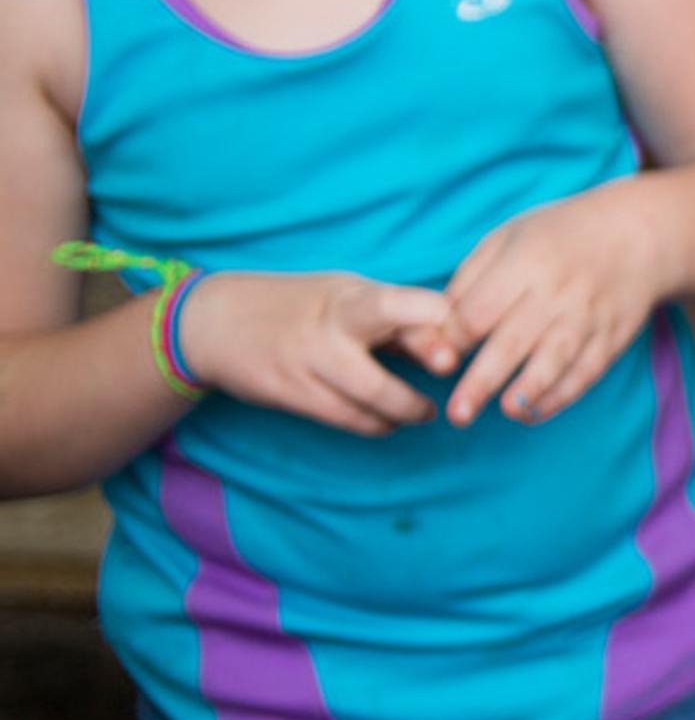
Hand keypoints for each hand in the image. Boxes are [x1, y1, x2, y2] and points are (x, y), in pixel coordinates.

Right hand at [177, 271, 457, 435]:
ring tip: (422, 411)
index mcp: (348, 298)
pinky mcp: (289, 394)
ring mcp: (305, 367)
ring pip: (367, 404)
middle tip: (443, 390)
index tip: (452, 344)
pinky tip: (387, 420)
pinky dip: (376, 424)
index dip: (433, 323)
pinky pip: (345, 419)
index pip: (397, 307)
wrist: (214, 321)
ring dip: (404, 413)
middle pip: (378, 375)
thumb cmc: (302, 305)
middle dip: (416, 393)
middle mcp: (326, 333)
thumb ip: (397, 319)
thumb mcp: (347, 295)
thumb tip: (455, 340)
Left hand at [438, 185, 680, 426]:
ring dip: (528, 391)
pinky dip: (561, 396)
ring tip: (505, 414)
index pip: (478, 311)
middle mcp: (557, 292)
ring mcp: (589, 316)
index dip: (452, 341)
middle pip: (512, 342)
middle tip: (458, 414)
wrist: (636, 234)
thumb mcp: (507, 238)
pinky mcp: (613, 336)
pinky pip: (586, 373)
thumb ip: (470, 281)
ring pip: (554, 361)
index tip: (438, 362)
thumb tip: (441, 332)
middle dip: (482, 382)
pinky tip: (534, 412)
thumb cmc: (558, 236)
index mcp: (524, 262)